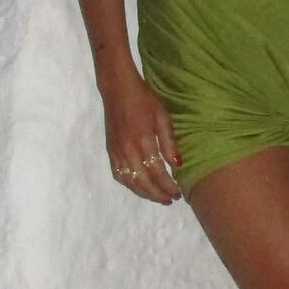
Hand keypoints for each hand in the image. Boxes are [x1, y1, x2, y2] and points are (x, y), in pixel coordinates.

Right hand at [101, 65, 182, 203]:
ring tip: (159, 197)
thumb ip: (169, 143)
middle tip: (171, 199)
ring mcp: (117, 152)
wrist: (118, 89)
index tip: (178, 192)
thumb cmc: (144, 100)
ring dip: (145, 193)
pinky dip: (130, 185)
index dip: (168, 186)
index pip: (157, 173)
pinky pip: (119, 175)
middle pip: (143, 182)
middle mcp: (128, 150)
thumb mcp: (163, 117)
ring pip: (130, 182)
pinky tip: (141, 187)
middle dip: (158, 194)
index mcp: (143, 141)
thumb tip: (177, 165)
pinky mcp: (110, 151)